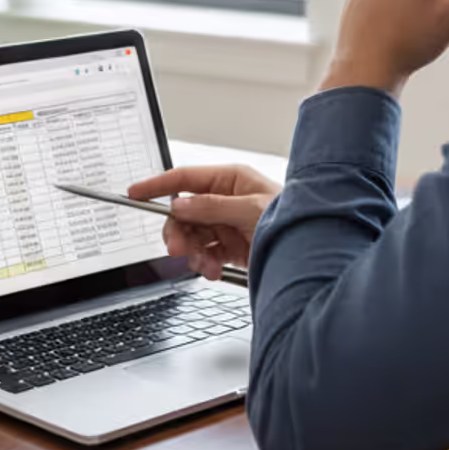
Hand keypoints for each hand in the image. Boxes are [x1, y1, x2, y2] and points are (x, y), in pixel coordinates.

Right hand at [128, 164, 281, 280]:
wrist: (314, 250)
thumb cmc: (295, 217)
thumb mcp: (251, 209)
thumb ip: (212, 207)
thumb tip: (181, 206)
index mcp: (230, 180)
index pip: (184, 179)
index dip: (157, 185)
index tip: (134, 192)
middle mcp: (225, 200)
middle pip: (183, 213)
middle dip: (179, 233)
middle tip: (178, 249)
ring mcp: (226, 224)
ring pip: (192, 237)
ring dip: (194, 254)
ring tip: (206, 265)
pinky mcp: (230, 247)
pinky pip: (205, 253)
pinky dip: (206, 264)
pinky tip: (214, 270)